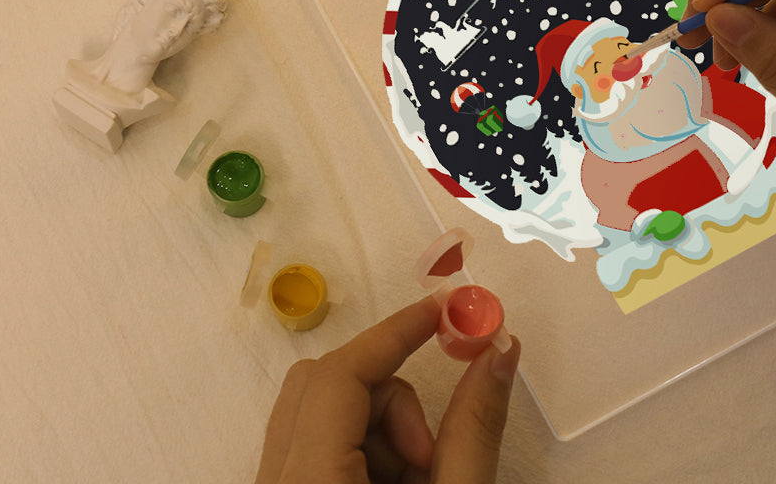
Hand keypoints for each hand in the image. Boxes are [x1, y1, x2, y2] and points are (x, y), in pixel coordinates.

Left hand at [254, 295, 519, 483]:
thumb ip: (475, 428)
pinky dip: (364, 455)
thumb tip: (499, 350)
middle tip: (429, 453)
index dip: (396, 332)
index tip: (445, 310)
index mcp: (308, 483)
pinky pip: (316, 449)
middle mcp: (276, 483)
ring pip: (322, 416)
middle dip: (390, 399)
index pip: (340, 374)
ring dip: (382, 433)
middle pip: (324, 385)